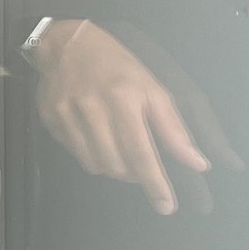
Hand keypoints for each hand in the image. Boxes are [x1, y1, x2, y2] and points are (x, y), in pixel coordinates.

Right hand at [32, 19, 214, 214]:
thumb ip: (174, 128)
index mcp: (123, 97)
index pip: (141, 151)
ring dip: (114, 168)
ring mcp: (66, 113)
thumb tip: (198, 164)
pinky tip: (97, 137)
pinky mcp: (50, 119)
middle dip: (135, 175)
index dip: (155, 183)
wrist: (66, 43)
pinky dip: (93, 156)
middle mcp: (92, 106)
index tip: (167, 206)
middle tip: (143, 168)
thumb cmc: (118, 66)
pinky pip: (77, 154)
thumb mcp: (153, 88)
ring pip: (96, 165)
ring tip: (121, 151)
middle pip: (117, 164)